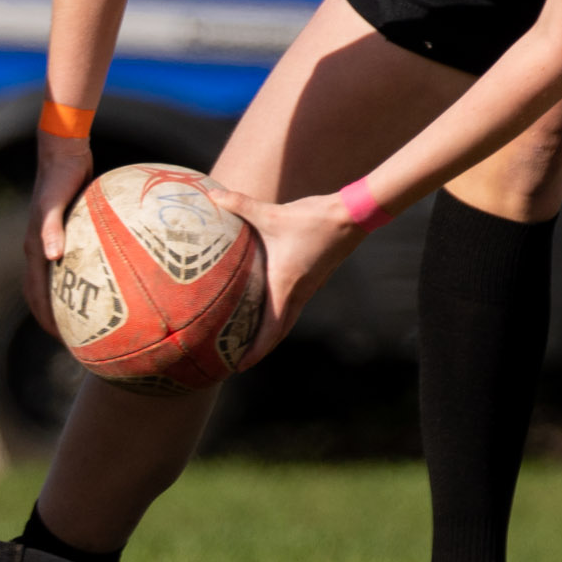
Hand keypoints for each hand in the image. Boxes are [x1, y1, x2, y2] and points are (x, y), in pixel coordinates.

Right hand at [23, 135, 95, 334]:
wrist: (62, 149)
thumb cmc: (60, 174)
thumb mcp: (54, 201)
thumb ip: (51, 227)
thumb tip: (52, 257)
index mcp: (34, 247)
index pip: (35, 293)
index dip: (46, 319)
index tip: (64, 340)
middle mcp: (40, 247)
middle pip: (42, 293)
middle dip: (56, 319)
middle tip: (80, 340)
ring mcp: (52, 239)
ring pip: (57, 279)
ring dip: (68, 300)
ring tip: (92, 317)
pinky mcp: (67, 229)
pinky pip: (75, 260)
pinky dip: (83, 276)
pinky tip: (109, 279)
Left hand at [200, 181, 361, 366]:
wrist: (351, 215)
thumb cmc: (313, 219)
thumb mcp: (272, 213)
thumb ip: (240, 204)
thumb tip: (210, 195)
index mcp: (286, 286)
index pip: (270, 330)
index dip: (254, 351)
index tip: (238, 367)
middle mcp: (298, 293)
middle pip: (278, 332)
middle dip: (259, 348)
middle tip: (237, 360)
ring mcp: (308, 287)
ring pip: (287, 319)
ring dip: (270, 332)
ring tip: (248, 339)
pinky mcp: (313, 278)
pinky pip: (293, 305)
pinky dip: (279, 315)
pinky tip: (267, 306)